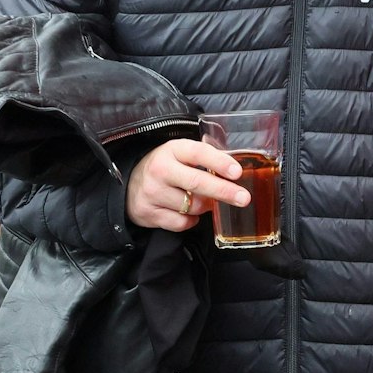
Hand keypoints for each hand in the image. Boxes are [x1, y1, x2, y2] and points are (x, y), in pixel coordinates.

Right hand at [125, 139, 247, 232]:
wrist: (129, 185)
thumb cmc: (165, 167)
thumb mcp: (180, 154)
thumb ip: (204, 158)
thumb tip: (236, 171)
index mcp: (172, 150)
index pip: (198, 153)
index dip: (219, 162)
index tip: (237, 172)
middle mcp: (160, 169)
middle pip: (197, 182)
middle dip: (223, 191)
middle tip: (243, 198)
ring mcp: (152, 192)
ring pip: (192, 206)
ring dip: (206, 206)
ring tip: (205, 200)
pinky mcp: (148, 213)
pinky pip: (181, 222)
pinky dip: (191, 220)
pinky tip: (187, 212)